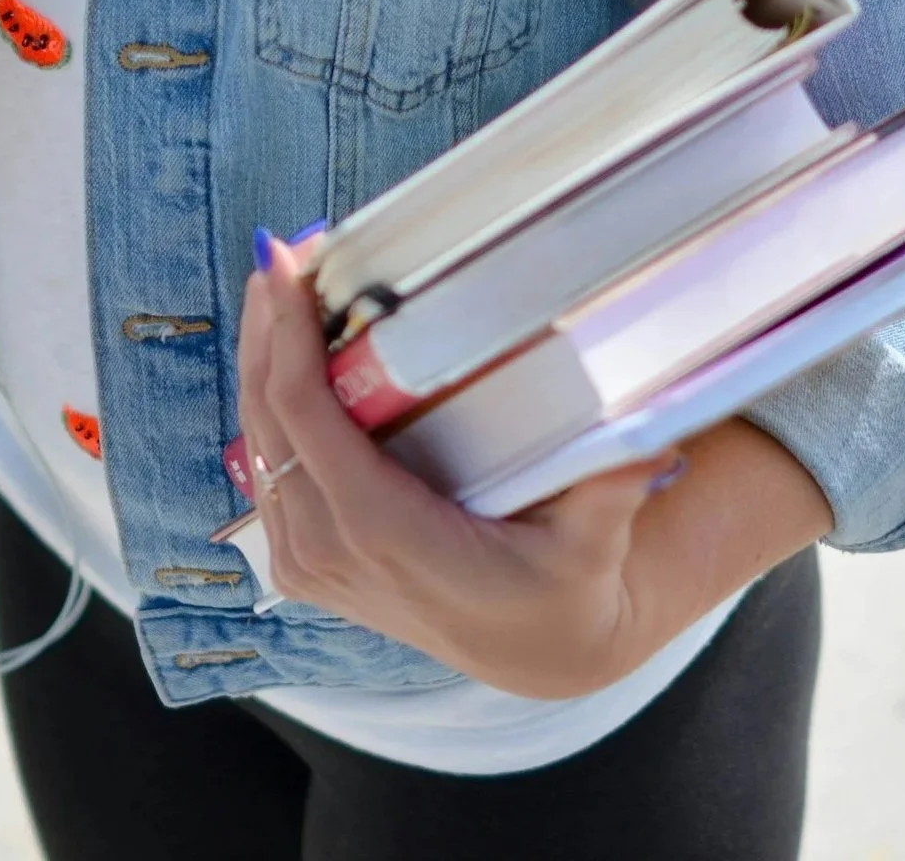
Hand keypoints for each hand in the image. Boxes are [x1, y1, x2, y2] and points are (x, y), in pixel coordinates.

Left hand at [237, 233, 686, 699]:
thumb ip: (611, 490)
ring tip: (277, 283)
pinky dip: (266, 404)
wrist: (537, 652)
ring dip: (259, 359)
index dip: (287, 339)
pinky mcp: (305, 563)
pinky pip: (266, 470)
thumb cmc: (563, 588)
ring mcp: (310, 563)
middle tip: (280, 252)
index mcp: (384, 534)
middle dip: (266, 329)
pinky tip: (279, 351)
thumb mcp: (593, 544)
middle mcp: (330, 552)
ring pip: (256, 442)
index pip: (306, 421)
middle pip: (267, 419)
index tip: (287, 267)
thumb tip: (649, 440)